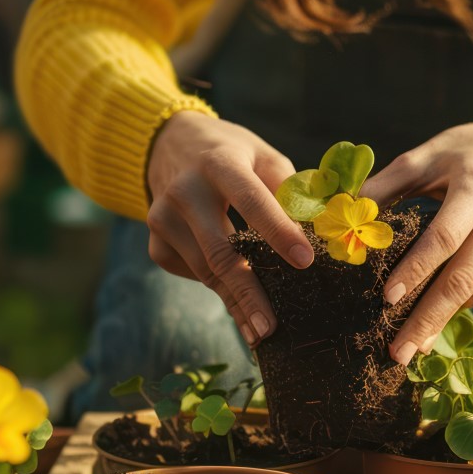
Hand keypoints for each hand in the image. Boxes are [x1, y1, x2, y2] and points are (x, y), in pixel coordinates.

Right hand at [146, 112, 313, 344]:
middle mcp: (185, 190)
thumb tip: (317, 231)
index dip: (278, 232)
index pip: (252, 200)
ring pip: (204, 270)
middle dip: (248, 292)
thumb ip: (289, 189)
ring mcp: (163, 217)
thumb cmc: (231, 153)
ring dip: (234, 303)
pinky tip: (235, 296)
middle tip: (270, 327)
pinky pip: (190, 272)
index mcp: (219, 163)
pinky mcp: (155, 241)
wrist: (170, 143)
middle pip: (220, 250)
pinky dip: (215, 286)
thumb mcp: (262, 156)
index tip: (305, 262)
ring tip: (259, 329)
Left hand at [358, 121, 472, 364]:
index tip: (387, 299)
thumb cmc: (462, 153)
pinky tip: (434, 325)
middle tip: (397, 353)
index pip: (445, 237)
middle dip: (428, 320)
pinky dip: (459, 308)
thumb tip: (344, 215)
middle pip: (464, 278)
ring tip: (410, 347)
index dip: (416, 269)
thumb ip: (384, 186)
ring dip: (443, 323)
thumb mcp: (424, 157)